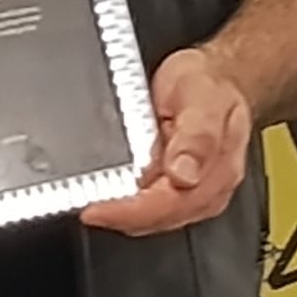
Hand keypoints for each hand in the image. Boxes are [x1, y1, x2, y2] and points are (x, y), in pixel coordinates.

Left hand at [81, 46, 252, 235]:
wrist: (217, 77)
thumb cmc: (210, 85)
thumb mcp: (204, 99)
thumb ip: (197, 136)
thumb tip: (184, 174)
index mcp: (217, 172)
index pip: (168, 205)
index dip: (128, 212)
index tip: (94, 209)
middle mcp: (207, 190)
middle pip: (156, 218)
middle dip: (118, 214)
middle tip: (80, 200)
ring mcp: (193, 193)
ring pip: (150, 217)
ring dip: (119, 210)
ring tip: (88, 193)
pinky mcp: (179, 190)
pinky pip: (148, 207)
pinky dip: (125, 202)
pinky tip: (108, 189)